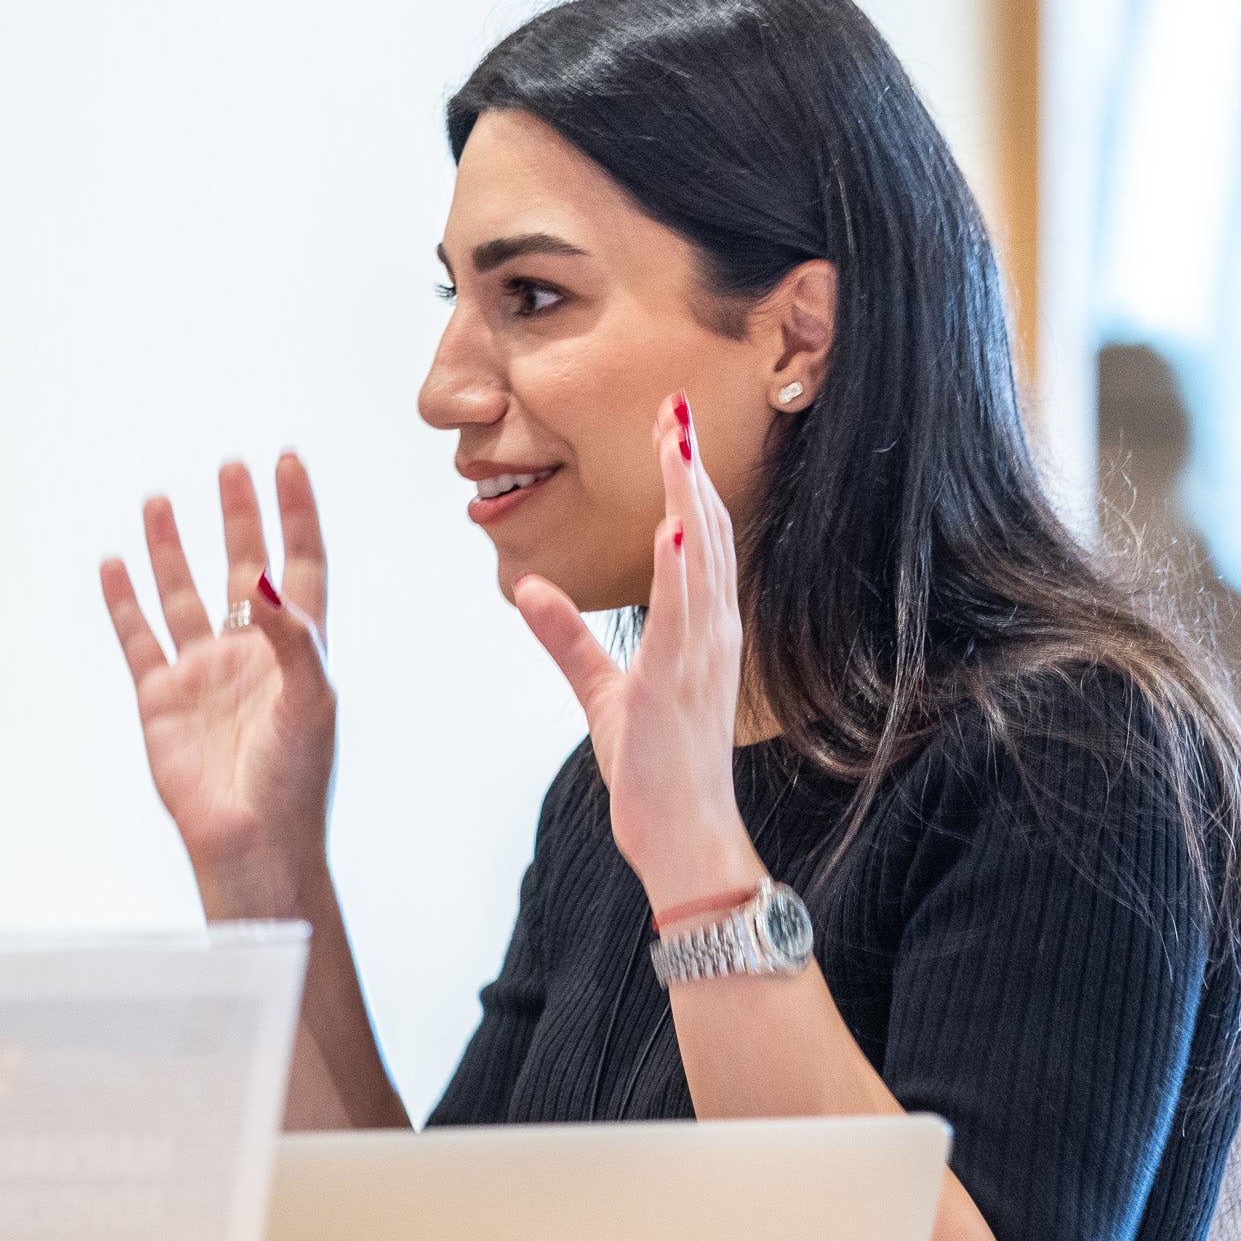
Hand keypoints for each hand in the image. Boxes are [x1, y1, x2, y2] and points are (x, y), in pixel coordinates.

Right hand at [99, 456, 335, 912]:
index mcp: (298, 649)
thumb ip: (292, 638)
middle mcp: (249, 652)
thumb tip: (262, 583)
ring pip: (183, 593)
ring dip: (171, 548)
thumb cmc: (294, 780)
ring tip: (159, 499)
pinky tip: (113, 565)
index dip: (296, 513)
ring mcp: (202, 673)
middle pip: (242, 567)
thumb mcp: (309, 702)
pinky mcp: (161, 698)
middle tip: (229, 468)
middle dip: (238, 517)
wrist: (249, 841)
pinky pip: (137, 637)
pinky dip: (123, 602)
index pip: (299, 563)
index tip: (288, 462)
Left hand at [512, 396, 768, 913]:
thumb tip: (530, 587)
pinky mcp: (680, 684)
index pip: (696, 537)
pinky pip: (685, 617)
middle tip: (673, 406)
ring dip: (689, 495)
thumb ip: (566, 639)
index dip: (684, 480)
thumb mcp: (601, 693)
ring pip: (702, 558)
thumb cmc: (653, 770)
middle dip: (689, 466)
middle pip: (707, 530)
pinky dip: (681, 570)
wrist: (682, 835)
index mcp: (698, 630)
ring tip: (676, 438)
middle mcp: (711, 631)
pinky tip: (672, 528)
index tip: (669, 428)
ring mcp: (702, 655)